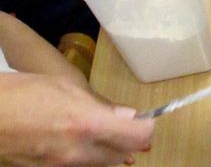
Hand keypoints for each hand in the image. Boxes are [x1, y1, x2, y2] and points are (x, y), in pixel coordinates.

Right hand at [0, 73, 153, 166]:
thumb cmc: (25, 92)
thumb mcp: (67, 88)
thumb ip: (100, 105)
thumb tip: (127, 116)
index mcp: (86, 123)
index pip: (136, 135)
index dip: (147, 128)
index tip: (148, 120)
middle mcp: (77, 151)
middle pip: (121, 155)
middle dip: (131, 142)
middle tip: (133, 127)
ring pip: (101, 164)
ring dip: (112, 151)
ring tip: (110, 134)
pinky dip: (90, 157)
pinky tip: (86, 143)